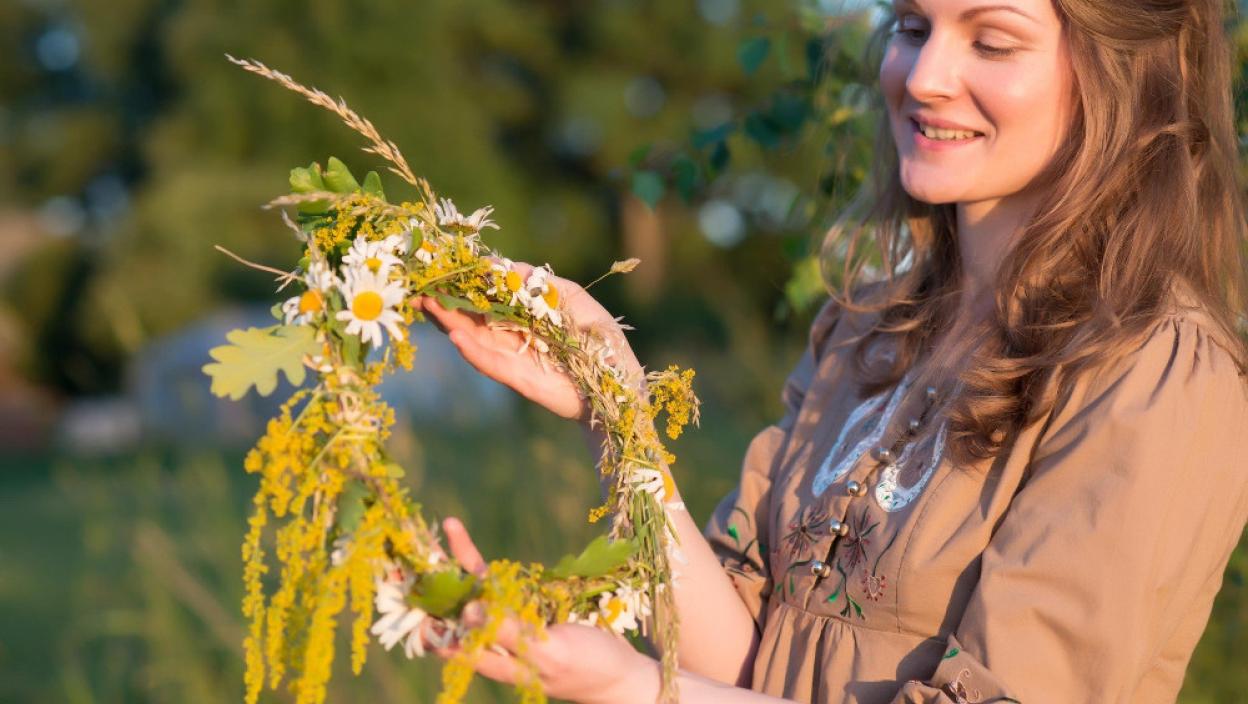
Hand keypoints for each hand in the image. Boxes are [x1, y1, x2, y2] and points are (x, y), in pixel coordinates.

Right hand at [412, 262, 640, 421]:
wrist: (620, 386)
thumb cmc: (600, 340)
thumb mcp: (573, 300)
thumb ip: (543, 283)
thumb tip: (507, 267)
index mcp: (521, 314)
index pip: (485, 295)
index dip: (463, 283)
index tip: (440, 267)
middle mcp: (509, 335)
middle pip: (469, 316)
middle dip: (443, 301)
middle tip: (417, 286)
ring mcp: (511, 357)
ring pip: (472, 337)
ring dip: (448, 321)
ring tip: (427, 304)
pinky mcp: (517, 378)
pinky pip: (489, 363)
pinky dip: (471, 350)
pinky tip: (454, 335)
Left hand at [434, 517, 657, 703]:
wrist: (620, 672)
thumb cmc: (587, 667)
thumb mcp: (550, 653)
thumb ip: (512, 634)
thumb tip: (468, 612)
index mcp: (496, 661)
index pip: (451, 639)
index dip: (430, 618)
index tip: (414, 589)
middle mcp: (497, 642)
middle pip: (458, 609)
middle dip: (438, 578)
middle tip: (420, 544)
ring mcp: (511, 621)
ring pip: (475, 589)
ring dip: (458, 560)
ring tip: (447, 528)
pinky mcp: (529, 606)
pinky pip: (499, 581)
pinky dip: (481, 561)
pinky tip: (463, 538)